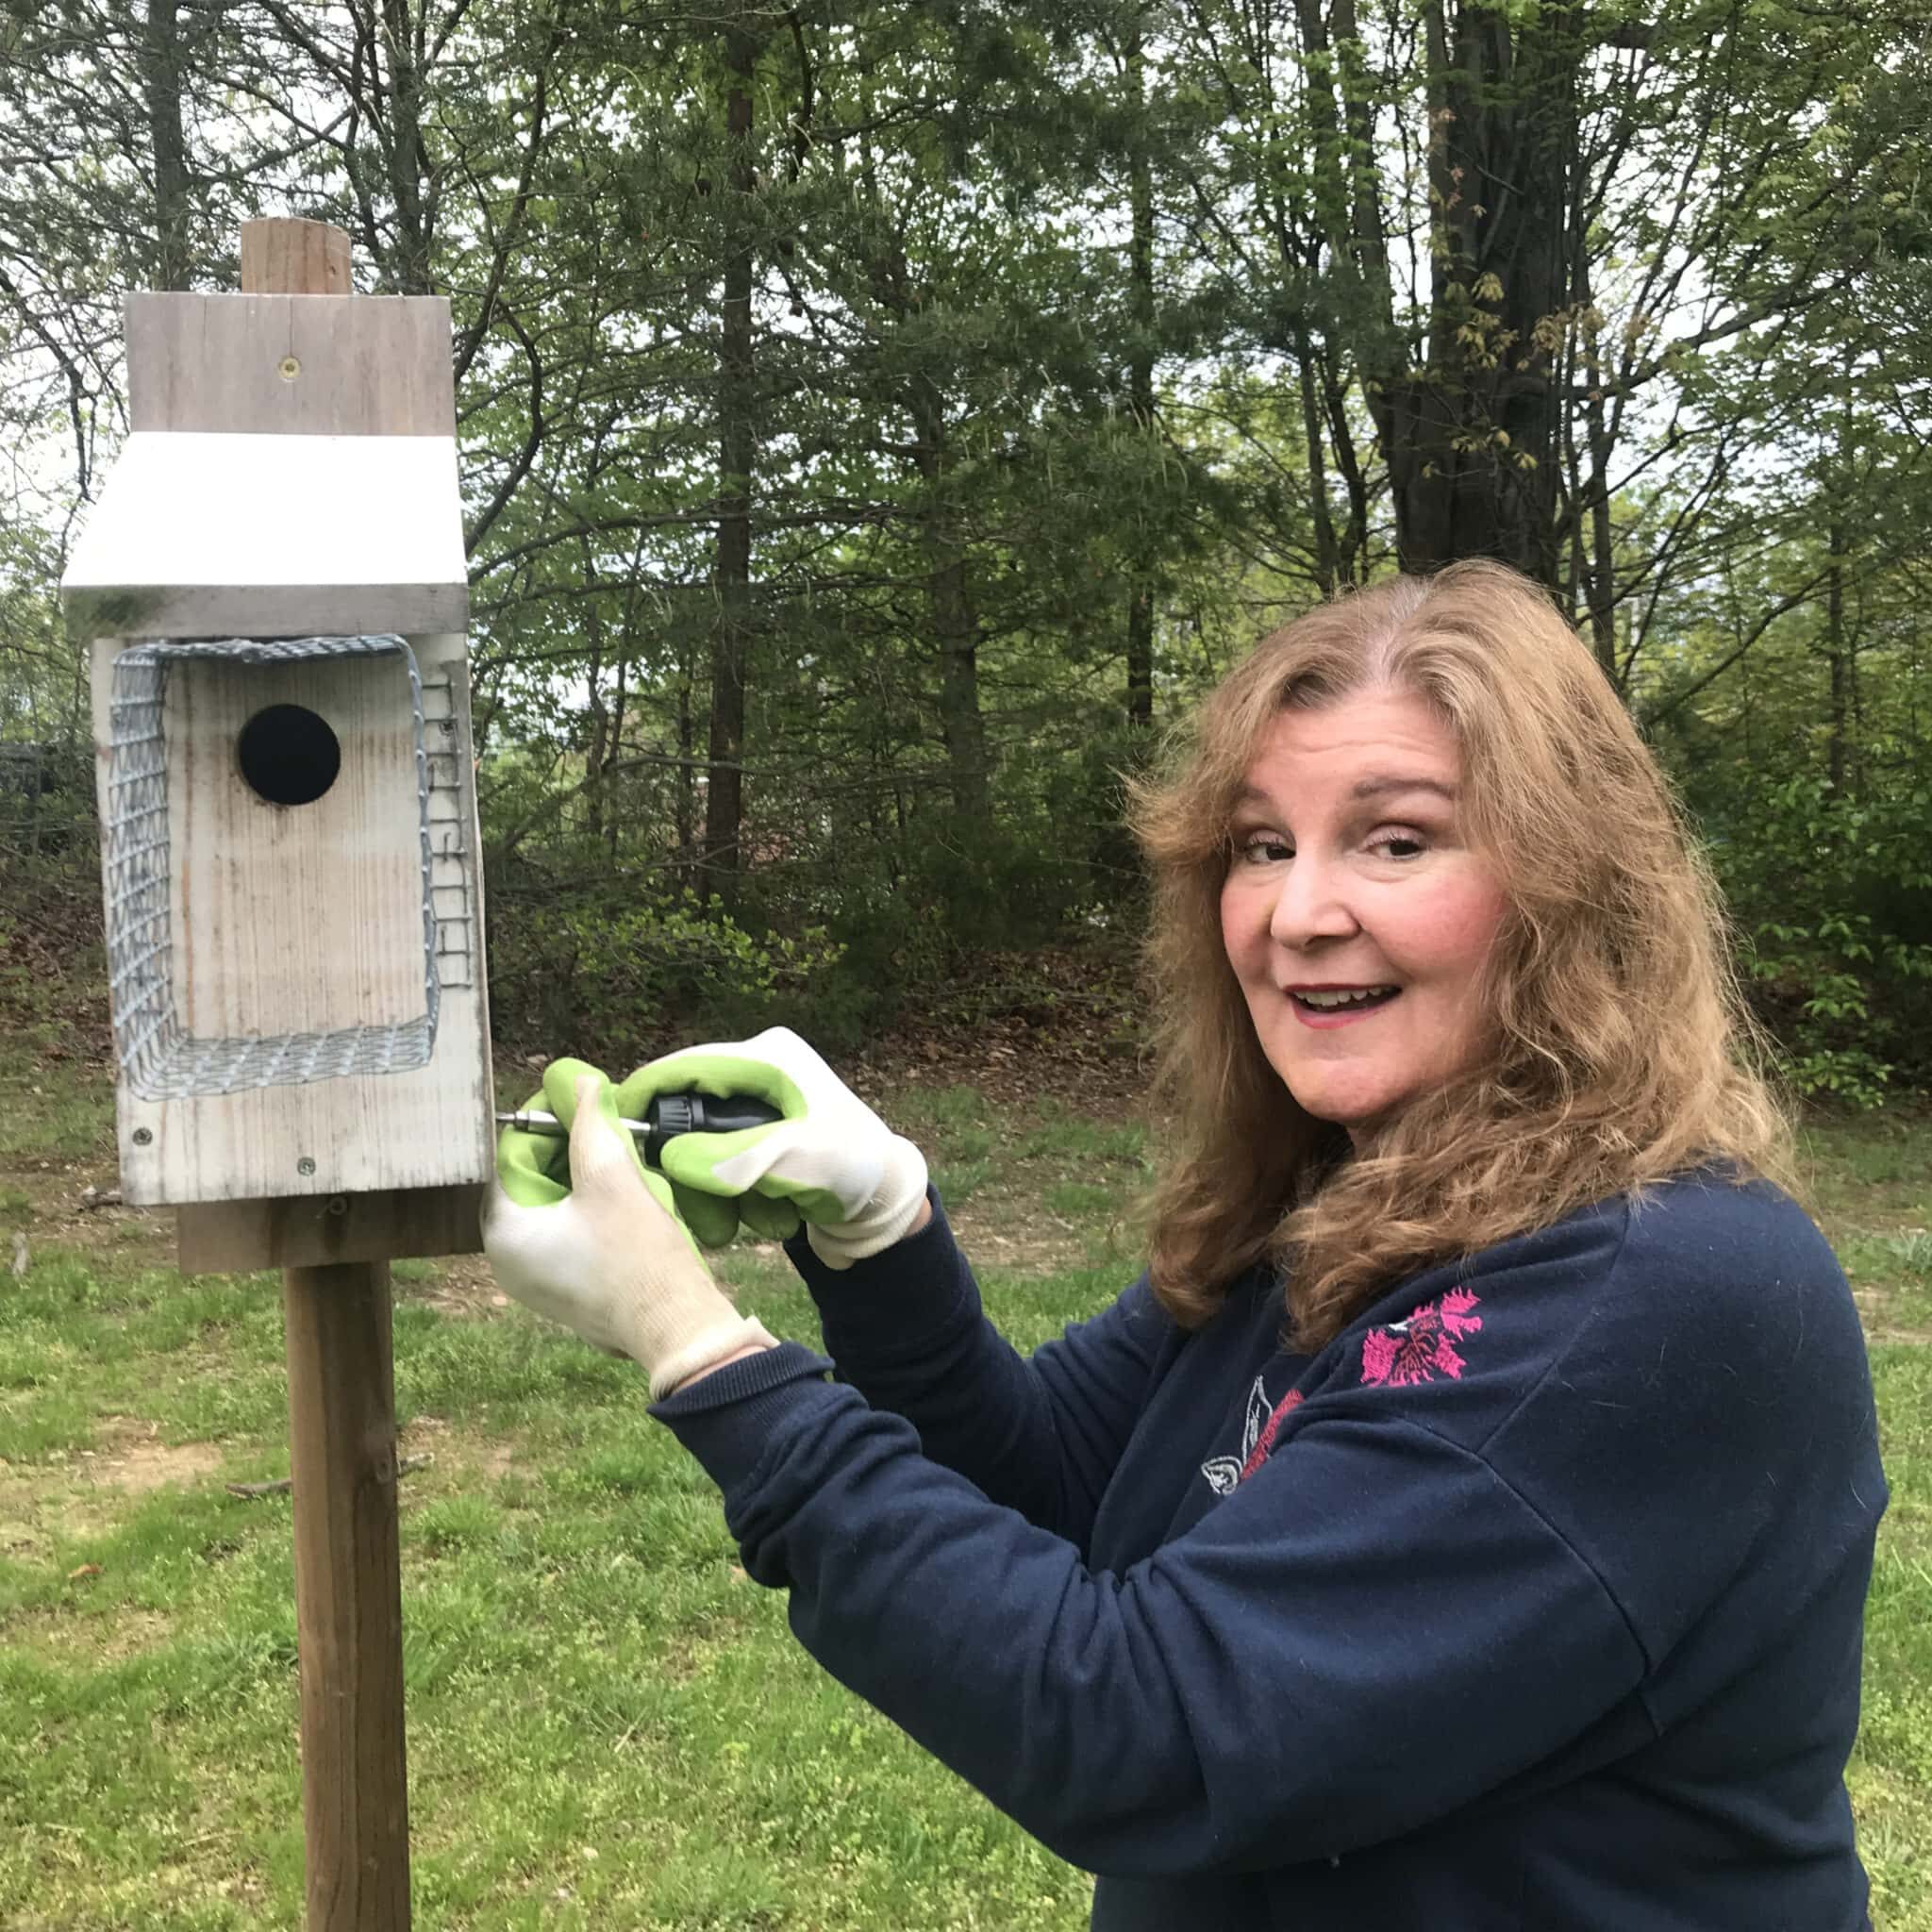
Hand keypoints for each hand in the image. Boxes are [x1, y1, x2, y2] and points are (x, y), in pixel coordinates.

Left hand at [483, 1059, 775, 1397]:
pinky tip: (611, 1199)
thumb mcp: (612, 1178)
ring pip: (544, 1213)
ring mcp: (532, 1285)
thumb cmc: (637, 1254)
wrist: (674, 1326)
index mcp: (504, 1234)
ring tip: (609, 1158)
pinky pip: (559, 1240)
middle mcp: (505, 1263)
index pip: (507, 1160)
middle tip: (596, 1129)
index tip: (574, 1106)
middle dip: (560, 1154)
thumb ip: (590, 1126)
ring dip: (572, 1182)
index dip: (541, 1127)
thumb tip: (581, 1082)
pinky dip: (578, 1214)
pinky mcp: (560, 1295)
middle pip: (524, 1187)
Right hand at [618, 1027, 928, 1269]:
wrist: (891, 1210)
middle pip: (687, 1118)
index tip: (610, 1127)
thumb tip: (671, 1160)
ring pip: (700, 1155)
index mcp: (767, 1059)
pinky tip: (773, 1217)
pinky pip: (721, 1175)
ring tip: (758, 1220)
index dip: (645, 1094)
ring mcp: (758, 1116)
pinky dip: (737, 1202)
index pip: (688, 1067)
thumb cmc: (854, 1169)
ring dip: (720, 1196)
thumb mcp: (795, 1160)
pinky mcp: (758, 1150)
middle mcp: (757, 1080)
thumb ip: (731, 1157)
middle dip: (692, 1170)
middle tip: (706, 1213)